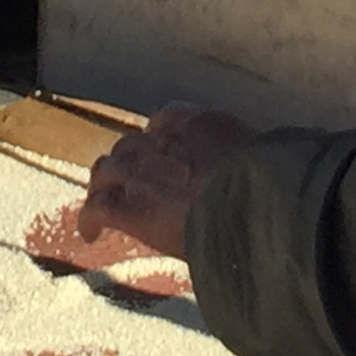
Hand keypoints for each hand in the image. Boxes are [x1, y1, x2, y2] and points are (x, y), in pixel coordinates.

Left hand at [78, 105, 257, 259]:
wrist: (248, 203)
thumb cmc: (265, 182)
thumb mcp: (256, 152)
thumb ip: (240, 154)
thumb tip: (255, 168)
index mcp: (194, 120)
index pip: (162, 121)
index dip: (156, 141)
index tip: (159, 154)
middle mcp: (161, 140)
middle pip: (130, 145)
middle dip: (128, 163)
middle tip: (131, 183)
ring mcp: (140, 171)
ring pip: (107, 170)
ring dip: (105, 185)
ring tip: (104, 202)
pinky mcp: (130, 206)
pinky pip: (98, 208)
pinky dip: (90, 219)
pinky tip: (91, 235)